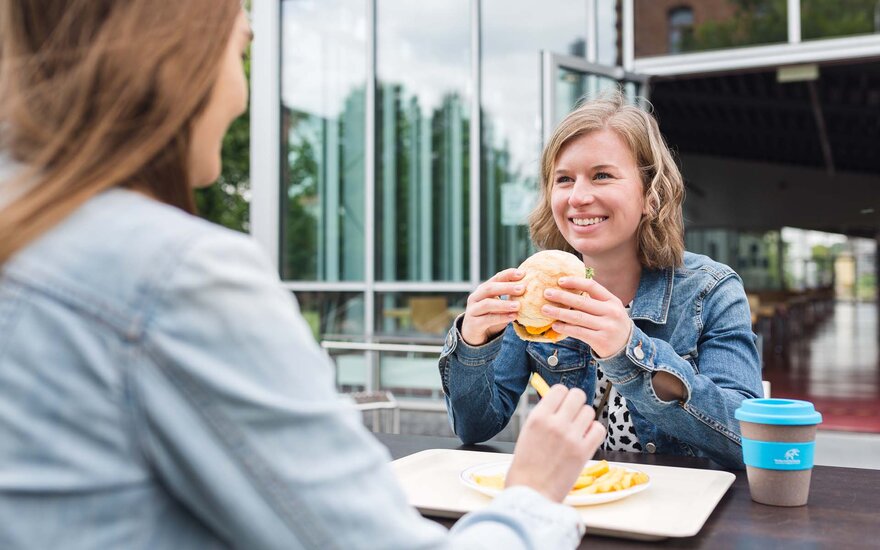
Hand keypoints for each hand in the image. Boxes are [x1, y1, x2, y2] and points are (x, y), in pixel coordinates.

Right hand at [460, 268, 524, 345]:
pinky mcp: (474, 324)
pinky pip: (488, 319)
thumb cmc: (490, 316)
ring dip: (504, 304)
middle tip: (522, 288)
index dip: (508, 275)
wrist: (473, 333)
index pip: (496, 278)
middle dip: (507, 287)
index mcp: (483, 289)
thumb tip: (529, 288)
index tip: (523, 274)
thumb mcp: (499, 305)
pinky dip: (501, 318)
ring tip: (518, 305)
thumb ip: (509, 298)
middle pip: (490, 288)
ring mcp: (473, 310)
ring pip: (487, 304)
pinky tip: (513, 317)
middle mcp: (476, 297)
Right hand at [506, 385, 605, 501]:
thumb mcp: (527, 434)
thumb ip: (543, 417)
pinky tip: (585, 440)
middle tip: (572, 415)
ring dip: (585, 419)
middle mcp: (555, 423)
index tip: (562, 404)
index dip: (562, 396)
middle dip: (576, 403)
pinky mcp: (584, 451)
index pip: (559, 389)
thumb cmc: (526, 468)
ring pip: (589, 411)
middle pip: (578, 395)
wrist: (531, 494)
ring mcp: (571, 437)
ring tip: (577, 431)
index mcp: (538, 417)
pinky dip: (594, 433)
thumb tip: (558, 403)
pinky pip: (599, 429)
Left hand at [540, 277, 631, 357]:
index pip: (592, 286)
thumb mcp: (610, 309)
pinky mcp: (601, 340)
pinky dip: (565, 328)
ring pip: (577, 317)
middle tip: (546, 293)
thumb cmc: (612, 324)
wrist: (626, 347)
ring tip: (545, 309)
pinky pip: (579, 332)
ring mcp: (606, 327)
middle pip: (582, 302)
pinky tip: (555, 325)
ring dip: (559, 313)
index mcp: (612, 301)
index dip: (575, 282)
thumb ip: (595, 300)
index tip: (560, 281)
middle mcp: (611, 312)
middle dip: (562, 296)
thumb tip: (568, 289)